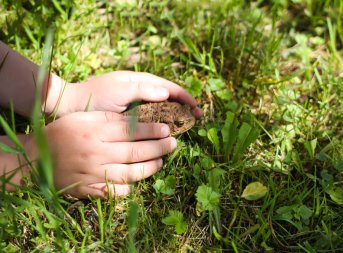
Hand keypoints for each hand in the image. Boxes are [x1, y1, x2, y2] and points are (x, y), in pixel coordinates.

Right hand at [26, 111, 176, 197]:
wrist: (37, 159)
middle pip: (135, 151)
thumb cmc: (63, 133)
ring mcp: (93, 173)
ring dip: (150, 168)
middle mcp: (96, 153)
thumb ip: (109, 119)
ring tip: (161, 161)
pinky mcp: (89, 189)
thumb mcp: (84, 118)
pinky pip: (115, 192)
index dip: (151, 130)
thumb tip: (137, 120)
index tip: (166, 129)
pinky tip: (139, 180)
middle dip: (159, 148)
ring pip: (130, 173)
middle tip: (173, 144)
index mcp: (94, 131)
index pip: (130, 130)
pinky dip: (130, 187)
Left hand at [49, 71, 202, 117]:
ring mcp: (135, 103)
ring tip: (187, 124)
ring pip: (162, 108)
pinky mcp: (129, 115)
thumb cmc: (94, 97)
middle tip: (197, 118)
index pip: (169, 87)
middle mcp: (140, 90)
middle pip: (169, 97)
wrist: (71, 106)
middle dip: (184, 106)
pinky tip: (166, 131)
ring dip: (175, 115)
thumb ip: (143, 89)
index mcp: (140, 80)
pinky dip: (162, 123)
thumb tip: (167, 93)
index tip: (197, 109)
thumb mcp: (119, 90)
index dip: (185, 97)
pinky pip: (151, 118)